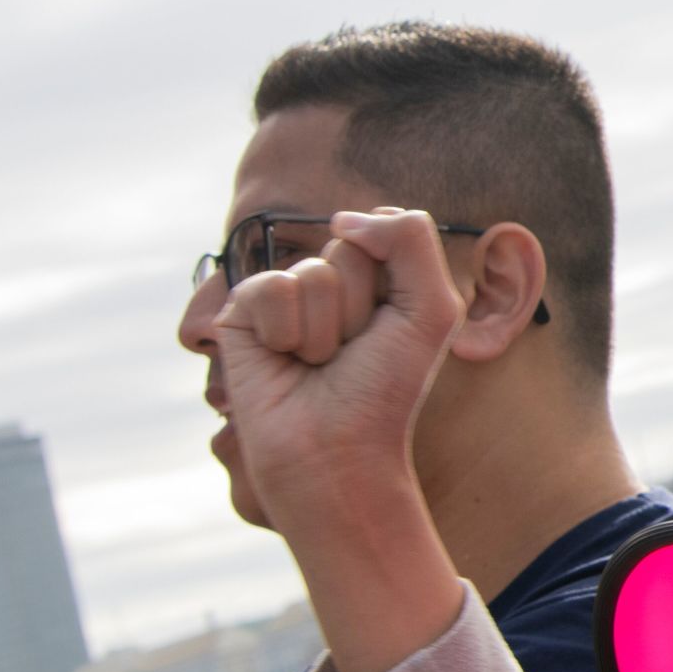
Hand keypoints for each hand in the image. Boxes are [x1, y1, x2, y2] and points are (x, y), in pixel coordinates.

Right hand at [210, 211, 461, 552]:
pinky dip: (286, 331)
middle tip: (351, 354)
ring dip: (325, 329)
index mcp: (376, 278)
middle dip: (360, 307)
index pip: (388, 230)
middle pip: (351, 247)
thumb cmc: (385, 389)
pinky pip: (271, 287)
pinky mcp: (241, 313)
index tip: (395, 331)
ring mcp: (283, 296)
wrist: (335, 452)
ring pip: (313, 271)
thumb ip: (410, 239)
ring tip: (318, 364)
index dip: (398, 283)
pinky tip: (283, 361)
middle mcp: (329, 282)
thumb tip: (342, 219)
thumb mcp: (431, 308)